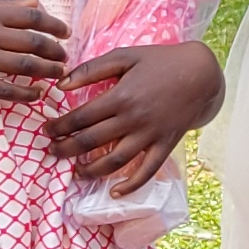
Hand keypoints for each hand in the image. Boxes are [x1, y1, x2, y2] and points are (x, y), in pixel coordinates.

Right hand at [0, 0, 65, 104]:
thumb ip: (1, 6)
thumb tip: (33, 2)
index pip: (32, 16)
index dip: (54, 25)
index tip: (66, 32)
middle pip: (34, 42)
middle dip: (57, 51)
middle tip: (65, 57)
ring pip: (25, 66)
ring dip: (48, 71)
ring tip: (58, 74)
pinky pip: (5, 89)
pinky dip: (26, 93)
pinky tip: (37, 94)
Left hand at [48, 39, 222, 189]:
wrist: (200, 73)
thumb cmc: (160, 61)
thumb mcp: (125, 55)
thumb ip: (92, 69)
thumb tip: (61, 83)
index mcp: (121, 96)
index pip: (81, 117)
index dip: (60, 126)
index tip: (47, 130)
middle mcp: (134, 119)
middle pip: (92, 141)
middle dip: (67, 149)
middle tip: (52, 151)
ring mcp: (151, 135)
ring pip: (115, 161)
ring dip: (92, 170)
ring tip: (77, 172)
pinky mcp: (165, 145)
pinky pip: (147, 170)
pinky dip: (131, 185)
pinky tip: (115, 192)